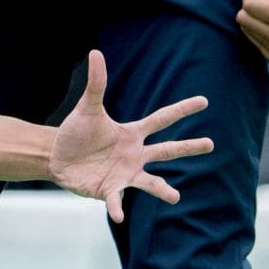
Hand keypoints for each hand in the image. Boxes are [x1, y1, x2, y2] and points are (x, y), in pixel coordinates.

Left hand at [48, 50, 212, 221]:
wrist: (57, 156)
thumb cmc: (76, 132)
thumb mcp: (87, 108)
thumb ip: (96, 84)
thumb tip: (96, 53)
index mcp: (132, 133)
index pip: (162, 119)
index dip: (182, 110)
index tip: (204, 101)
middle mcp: (134, 154)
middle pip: (167, 150)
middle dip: (188, 147)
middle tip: (211, 145)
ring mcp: (125, 173)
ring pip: (150, 181)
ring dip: (162, 189)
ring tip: (175, 196)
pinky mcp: (110, 190)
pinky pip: (117, 200)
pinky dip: (118, 208)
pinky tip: (118, 216)